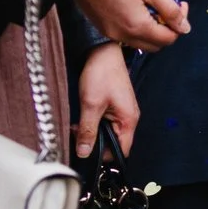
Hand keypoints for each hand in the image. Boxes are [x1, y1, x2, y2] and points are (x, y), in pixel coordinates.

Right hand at [68, 0, 187, 49]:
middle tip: (168, 7)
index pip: (169, 39)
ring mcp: (111, 34)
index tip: (180, 4)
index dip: (180, 24)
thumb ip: (169, 10)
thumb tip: (184, 28)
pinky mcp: (102, 28)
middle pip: (156, 44)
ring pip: (141, 41)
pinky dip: (137, 27)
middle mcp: (124, 37)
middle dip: (167, 29)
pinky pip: (127, 35)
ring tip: (152, 6)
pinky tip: (136, 7)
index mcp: (137, 27)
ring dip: (152, 29)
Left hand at [75, 42, 137, 156]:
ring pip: (108, 132)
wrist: (103, 52)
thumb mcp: (91, 104)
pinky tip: (82, 117)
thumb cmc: (102, 74)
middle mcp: (129, 118)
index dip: (105, 156)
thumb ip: (88, 130)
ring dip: (92, 132)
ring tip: (78, 125)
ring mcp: (122, 112)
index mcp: (129, 120)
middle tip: (78, 135)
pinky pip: (105, 122)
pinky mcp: (115, 106)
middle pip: (114, 142)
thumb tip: (85, 152)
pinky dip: (93, 123)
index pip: (122, 150)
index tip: (87, 154)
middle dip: (95, 142)